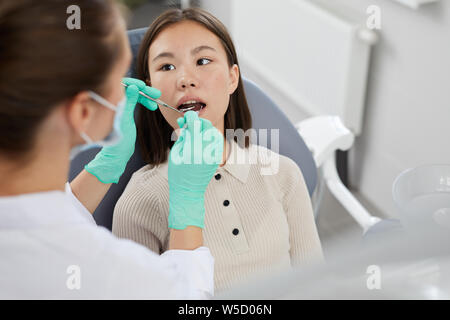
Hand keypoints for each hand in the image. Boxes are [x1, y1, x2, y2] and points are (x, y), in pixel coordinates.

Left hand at [84, 77, 160, 183]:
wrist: (118, 153)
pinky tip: (152, 106)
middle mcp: (114, 102)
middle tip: (156, 94)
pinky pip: (135, 102)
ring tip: (156, 101)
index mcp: (111, 102)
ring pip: (134, 95)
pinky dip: (143, 102)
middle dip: (144, 90)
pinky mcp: (124, 112)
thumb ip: (128, 102)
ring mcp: (119, 106)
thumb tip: (133, 87)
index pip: (121, 85)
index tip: (144, 87)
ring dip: (146, 96)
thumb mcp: (125, 119)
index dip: (134, 84)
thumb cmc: (119, 139)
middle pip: (130, 89)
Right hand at [168, 111, 223, 228]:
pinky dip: (210, 138)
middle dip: (200, 122)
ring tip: (197, 132)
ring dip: (206, 129)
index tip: (187, 116)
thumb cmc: (178, 174)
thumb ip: (182, 137)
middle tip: (192, 122)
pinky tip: (202, 140)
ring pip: (214, 134)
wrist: (188, 192)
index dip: (191, 118)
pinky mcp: (217, 159)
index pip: (195, 126)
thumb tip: (186, 122)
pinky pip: (217, 143)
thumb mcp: (176, 153)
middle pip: (207, 128)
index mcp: (192, 150)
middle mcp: (205, 152)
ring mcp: (213, 156)